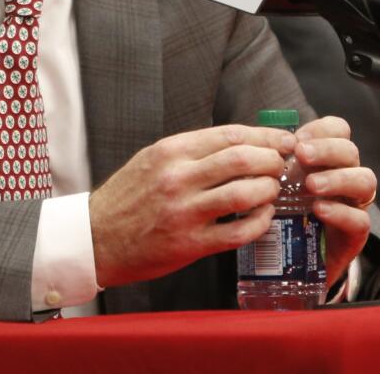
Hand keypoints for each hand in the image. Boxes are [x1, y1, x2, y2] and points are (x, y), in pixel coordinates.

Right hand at [89, 124, 295, 288]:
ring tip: (271, 191)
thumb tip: (242, 142)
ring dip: (268, 191)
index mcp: (171, 151)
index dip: (265, 137)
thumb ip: (193, 150)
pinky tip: (262, 217)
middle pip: (242, 160)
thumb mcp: (153, 159)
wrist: (96, 238)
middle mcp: (178, 178)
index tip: (283, 141)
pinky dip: (259, 223)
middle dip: (271, 161)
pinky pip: (237, 232)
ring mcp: (184, 212)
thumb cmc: (129, 197)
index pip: (231, 135)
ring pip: (244, 193)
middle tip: (280, 167)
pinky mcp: (189, 244)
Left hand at [294, 116, 375, 287]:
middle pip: (351, 152)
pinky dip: (340, 212)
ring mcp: (355, 204)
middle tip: (302, 155)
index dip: (322, 130)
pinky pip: (360, 219)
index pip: (339, 130)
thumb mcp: (280, 184)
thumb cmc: (287, 212)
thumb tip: (262, 145)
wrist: (296, 259)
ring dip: (337, 178)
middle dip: (327, 149)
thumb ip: (277, 165)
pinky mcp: (356, 234)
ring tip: (312, 186)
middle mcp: (347, 176)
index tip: (298, 140)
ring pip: (365, 181)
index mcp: (329, 159)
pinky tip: (319, 210)